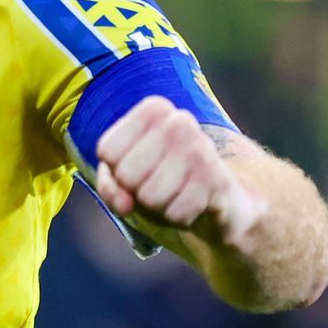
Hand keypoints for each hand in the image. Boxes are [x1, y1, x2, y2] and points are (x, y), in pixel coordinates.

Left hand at [94, 96, 265, 251]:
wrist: (219, 200)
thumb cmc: (162, 181)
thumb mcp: (126, 180)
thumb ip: (110, 187)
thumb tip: (125, 204)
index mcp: (154, 109)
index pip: (107, 150)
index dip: (115, 171)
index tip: (138, 166)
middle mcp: (179, 121)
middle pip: (127, 175)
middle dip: (136, 192)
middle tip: (159, 185)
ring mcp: (201, 148)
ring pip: (150, 197)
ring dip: (158, 208)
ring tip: (175, 194)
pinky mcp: (217, 179)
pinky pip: (175, 214)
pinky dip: (178, 218)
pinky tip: (192, 204)